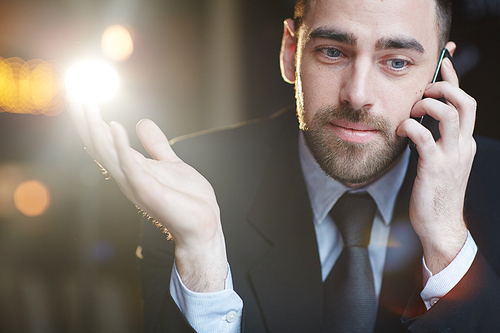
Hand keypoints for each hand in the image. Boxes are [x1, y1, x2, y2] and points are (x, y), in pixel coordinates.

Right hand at [65, 96, 227, 291]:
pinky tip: (115, 126)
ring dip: (95, 128)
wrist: (204, 224)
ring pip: (107, 154)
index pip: (104, 142)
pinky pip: (130, 167)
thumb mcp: (172, 163)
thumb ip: (156, 145)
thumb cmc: (188, 199)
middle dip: (85, 119)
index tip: (82, 94)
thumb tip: (141, 122)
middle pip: (98, 145)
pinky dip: (121, 147)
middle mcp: (128, 176)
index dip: (91, 119)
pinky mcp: (149, 191)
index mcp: (132, 168)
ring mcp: (136, 184)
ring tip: (86, 103)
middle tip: (75, 91)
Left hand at [397, 44, 475, 273]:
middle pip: (465, 102)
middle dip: (444, 86)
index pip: (466, 103)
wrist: (441, 226)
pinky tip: (399, 131)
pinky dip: (410, 126)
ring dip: (427, 104)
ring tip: (411, 110)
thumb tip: (421, 122)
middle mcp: (463, 146)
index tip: (443, 61)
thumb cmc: (436, 194)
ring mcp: (451, 156)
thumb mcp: (443, 163)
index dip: (454, 79)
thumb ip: (438, 142)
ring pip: (449, 114)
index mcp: (465, 143)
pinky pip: (424, 137)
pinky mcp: (434, 167)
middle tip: (422, 89)